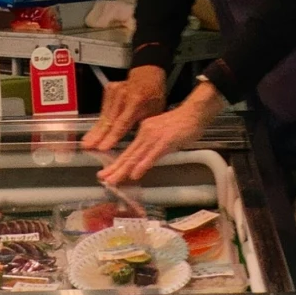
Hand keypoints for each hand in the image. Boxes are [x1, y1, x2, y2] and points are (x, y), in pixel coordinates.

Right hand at [80, 65, 166, 152]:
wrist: (148, 75)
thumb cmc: (153, 96)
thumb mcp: (154, 113)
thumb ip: (143, 126)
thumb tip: (137, 144)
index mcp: (136, 101)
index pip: (122, 123)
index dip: (112, 137)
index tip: (102, 147)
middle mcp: (123, 95)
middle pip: (109, 120)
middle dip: (97, 135)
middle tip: (87, 146)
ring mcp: (114, 90)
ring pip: (104, 115)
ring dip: (95, 130)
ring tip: (86, 142)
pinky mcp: (108, 89)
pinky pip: (103, 109)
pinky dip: (99, 122)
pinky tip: (92, 133)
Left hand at [95, 81, 225, 187]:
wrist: (193, 113)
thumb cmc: (181, 125)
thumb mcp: (161, 136)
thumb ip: (151, 146)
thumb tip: (143, 161)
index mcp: (143, 131)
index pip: (128, 151)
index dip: (117, 163)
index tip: (106, 174)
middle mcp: (145, 132)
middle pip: (128, 154)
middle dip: (114, 169)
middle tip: (102, 179)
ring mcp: (154, 137)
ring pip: (136, 156)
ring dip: (123, 170)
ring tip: (112, 181)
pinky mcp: (164, 141)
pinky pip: (151, 155)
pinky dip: (142, 166)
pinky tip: (134, 174)